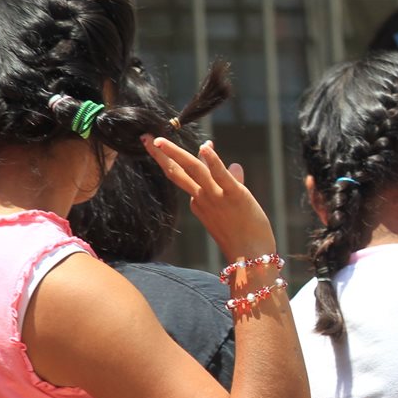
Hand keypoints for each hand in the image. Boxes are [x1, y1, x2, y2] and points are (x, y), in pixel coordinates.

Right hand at [144, 136, 274, 256]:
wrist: (251, 258)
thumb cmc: (244, 235)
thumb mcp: (233, 205)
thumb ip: (232, 182)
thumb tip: (234, 164)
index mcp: (199, 202)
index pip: (188, 175)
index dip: (185, 156)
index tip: (193, 143)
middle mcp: (203, 198)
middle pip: (177, 173)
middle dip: (160, 155)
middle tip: (145, 138)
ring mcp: (216, 196)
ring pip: (193, 170)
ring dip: (175, 153)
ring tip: (159, 139)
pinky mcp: (235, 195)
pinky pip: (220, 176)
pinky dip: (213, 161)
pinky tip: (205, 147)